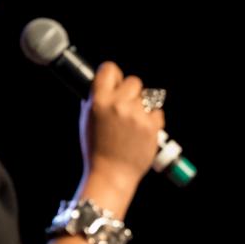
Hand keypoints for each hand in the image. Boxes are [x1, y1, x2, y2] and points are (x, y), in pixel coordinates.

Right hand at [79, 62, 164, 201]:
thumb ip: (96, 99)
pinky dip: (152, 120)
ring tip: (133, 123)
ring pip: (147, 97)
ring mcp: (137, 115)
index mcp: (99, 101)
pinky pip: (157, 112)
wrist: (112, 174)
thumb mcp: (87, 120)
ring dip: (142, 106)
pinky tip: (141, 131)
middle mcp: (118, 105)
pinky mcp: (152, 126)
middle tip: (125, 107)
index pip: (110, 69)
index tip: (115, 80)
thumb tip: (105, 83)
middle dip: (131, 92)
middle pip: (133, 81)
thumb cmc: (97, 149)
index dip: (113, 74)